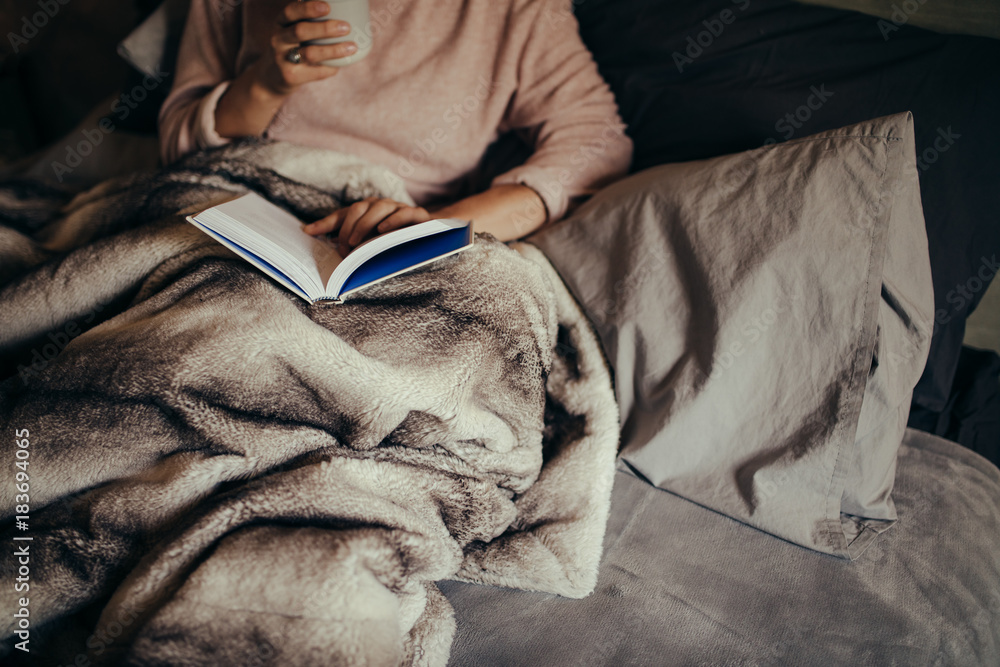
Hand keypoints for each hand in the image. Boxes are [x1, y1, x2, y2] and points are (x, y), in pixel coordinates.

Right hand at [215, 1, 358, 137]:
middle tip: (346, 27)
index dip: (308, 8)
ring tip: (352, 46)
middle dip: (325, 28)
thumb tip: (345, 14)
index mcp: (280, 24)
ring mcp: (282, 59)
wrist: (272, 78)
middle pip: (301, 31)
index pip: (291, 11)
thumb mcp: (292, 32)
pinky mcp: (290, 77)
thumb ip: (309, 23)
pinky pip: (316, 72)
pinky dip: (330, 68)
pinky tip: (340, 65)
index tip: (327, 7)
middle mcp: (278, 39)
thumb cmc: (292, 48)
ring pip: (310, 53)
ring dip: (333, 50)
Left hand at [304, 198, 431, 254]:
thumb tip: (306, 229)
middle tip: (343, 249)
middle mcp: (382, 205)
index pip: (346, 212)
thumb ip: (337, 230)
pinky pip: (407, 213)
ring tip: (356, 243)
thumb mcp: (363, 237)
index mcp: (368, 208)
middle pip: (362, 208)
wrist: (427, 236)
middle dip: (350, 229)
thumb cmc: (390, 237)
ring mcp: (401, 208)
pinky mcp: (419, 216)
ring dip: (367, 224)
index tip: (311, 233)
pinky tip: (383, 231)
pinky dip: (394, 221)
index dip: (329, 223)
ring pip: (382, 207)